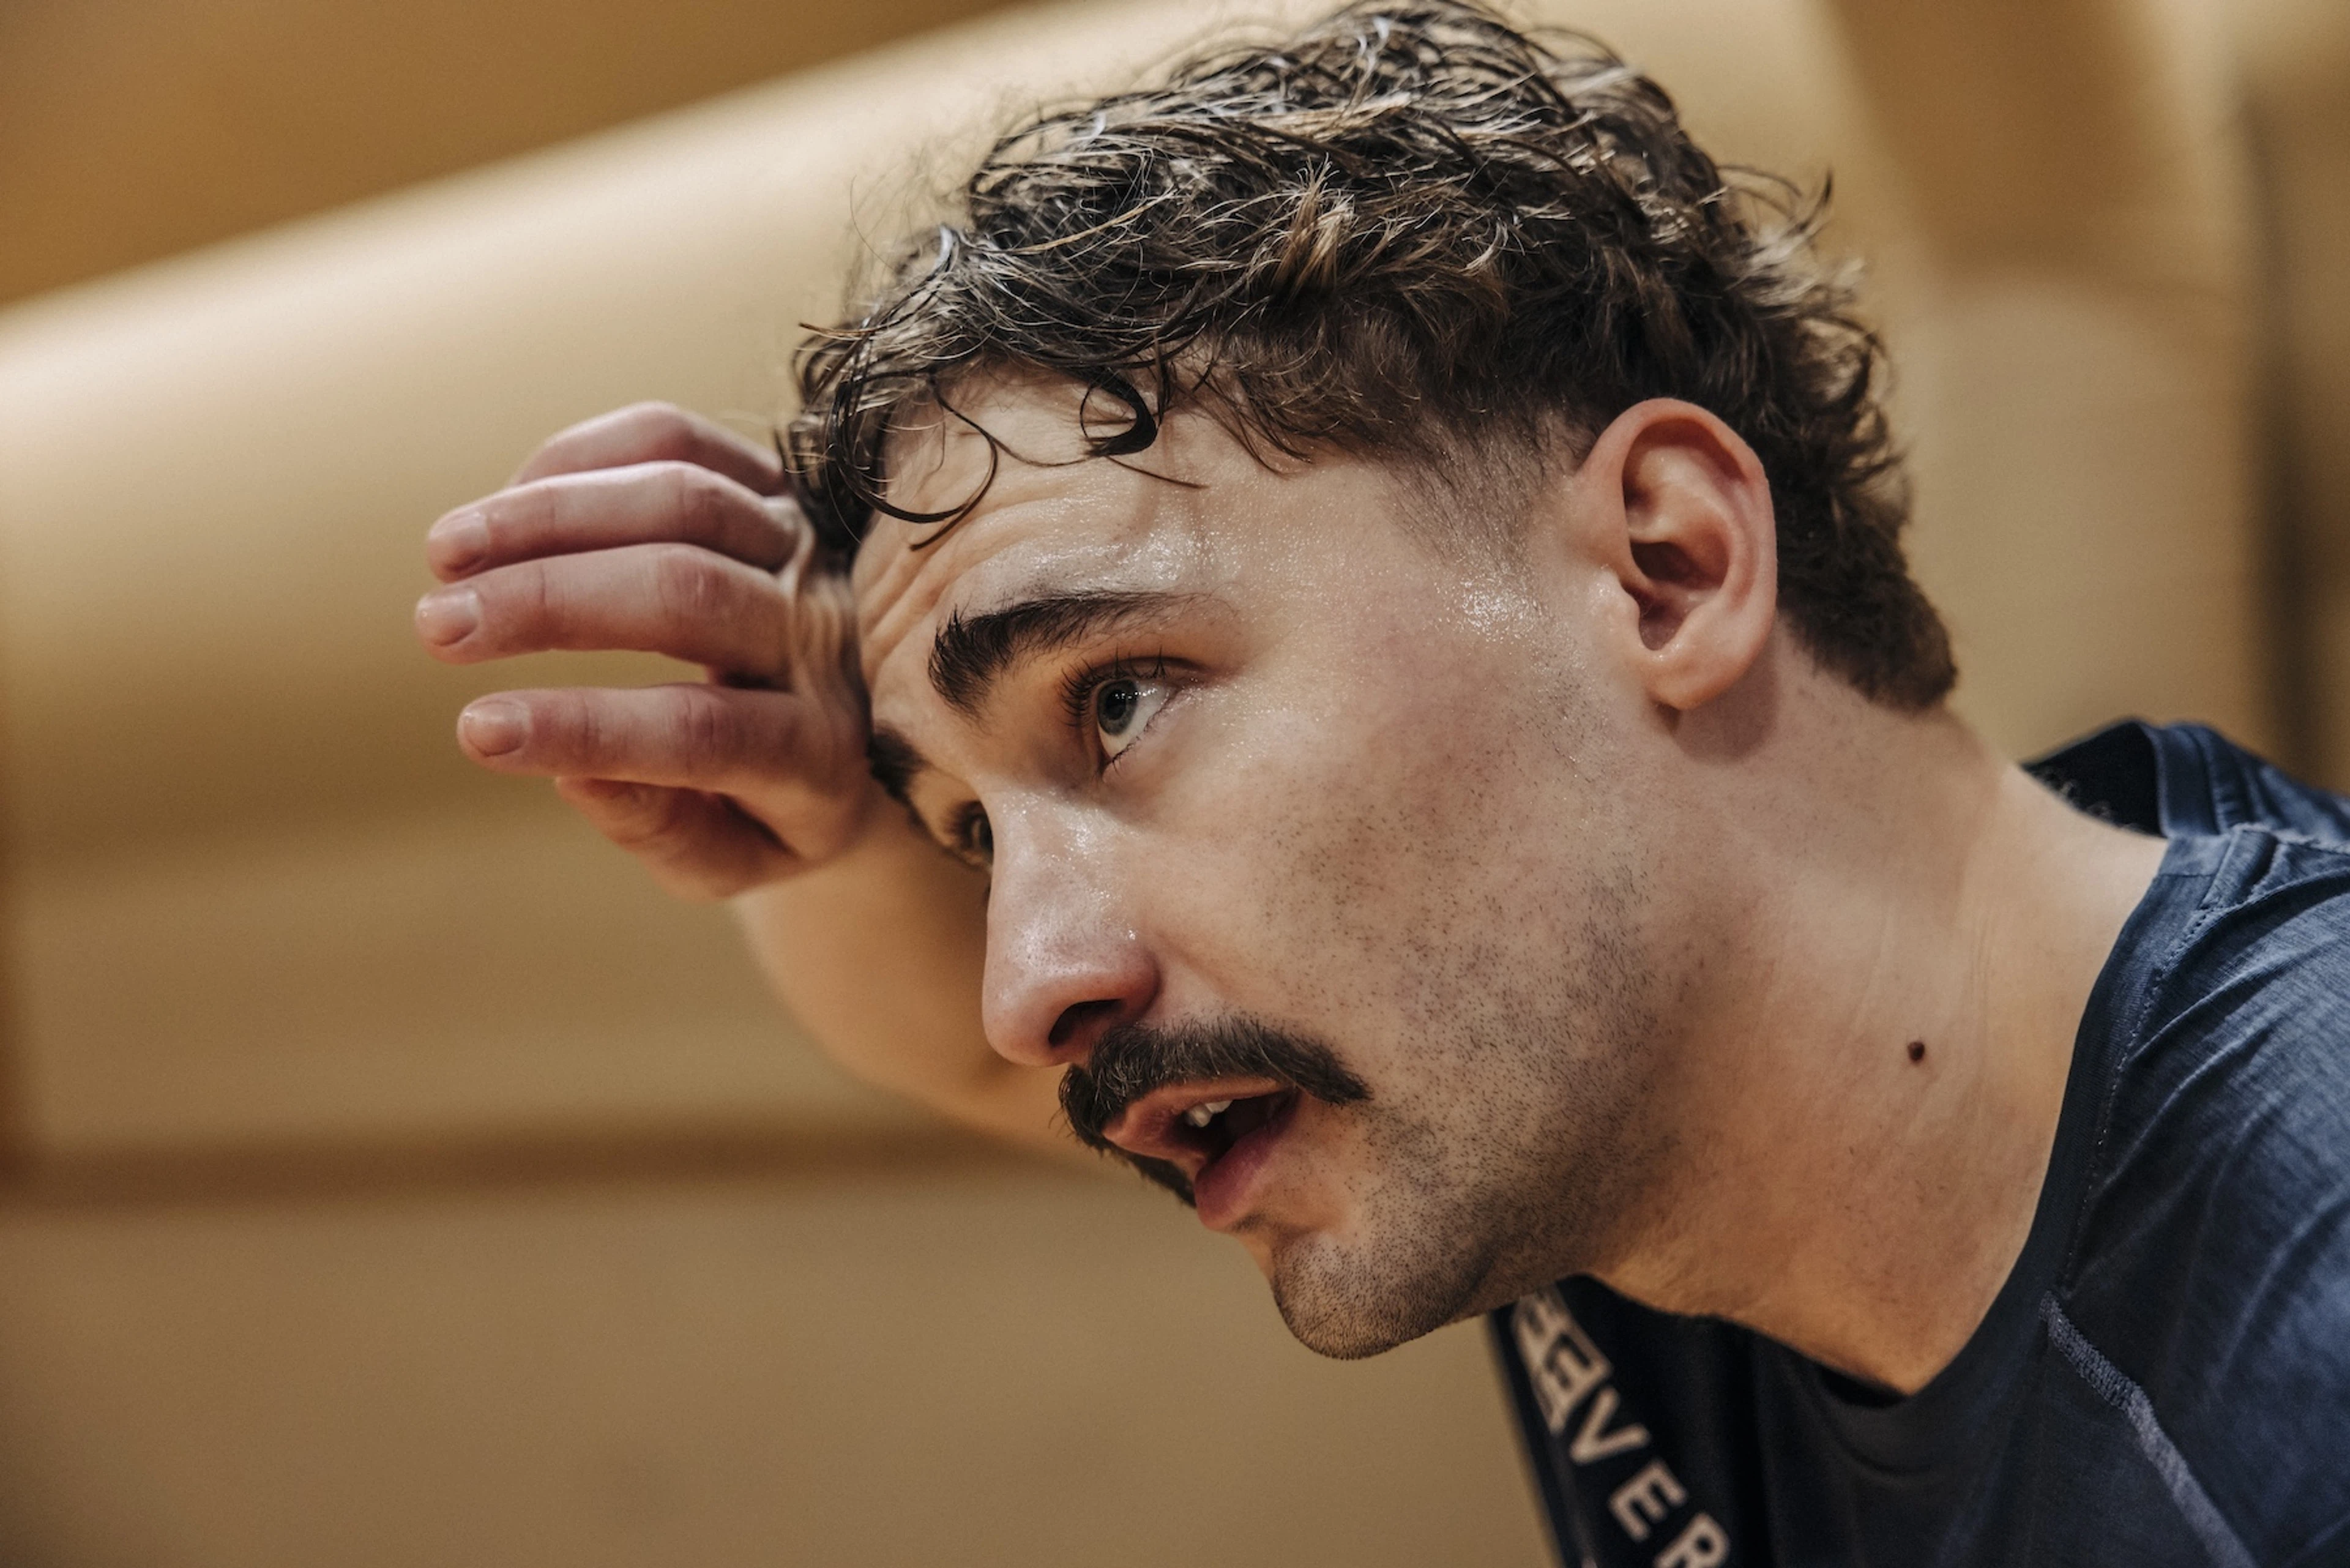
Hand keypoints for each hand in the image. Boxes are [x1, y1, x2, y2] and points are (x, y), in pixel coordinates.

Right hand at [415, 402, 877, 898]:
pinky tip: (504, 503)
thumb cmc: (774, 809)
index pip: (703, 732)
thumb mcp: (734, 858)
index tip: (474, 731)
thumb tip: (573, 776)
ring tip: (445, 556)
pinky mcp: (777, 485)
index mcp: (818, 750)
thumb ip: (664, 831)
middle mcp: (822, 636)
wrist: (877, 732)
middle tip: (437, 630)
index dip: (585, 729)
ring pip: (680, 499)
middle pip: (686, 593)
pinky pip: (679, 442)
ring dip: (547, 517)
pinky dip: (582, 459)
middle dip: (548, 602)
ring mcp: (805, 547)